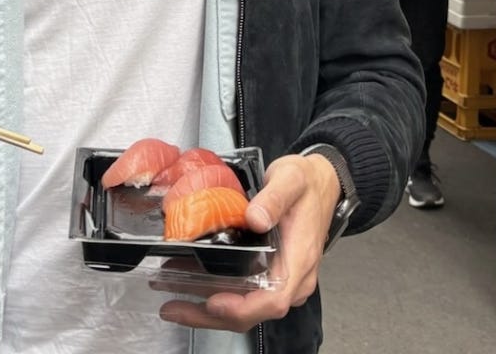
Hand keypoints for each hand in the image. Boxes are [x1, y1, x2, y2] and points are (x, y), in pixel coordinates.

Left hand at [158, 152, 340, 331]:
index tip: (213, 302)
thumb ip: (274, 198)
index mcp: (299, 259)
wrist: (322, 182)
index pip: (274, 299)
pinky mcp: (274, 273)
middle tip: (174, 308)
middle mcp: (294, 278)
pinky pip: (247, 294)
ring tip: (173, 301)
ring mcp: (284, 278)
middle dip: (211, 316)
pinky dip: (218, 295)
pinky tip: (191, 285)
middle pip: (254, 312)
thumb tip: (254, 218)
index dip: (242, 307)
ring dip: (209, 310)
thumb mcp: (291, 179)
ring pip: (248, 308)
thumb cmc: (307, 182)